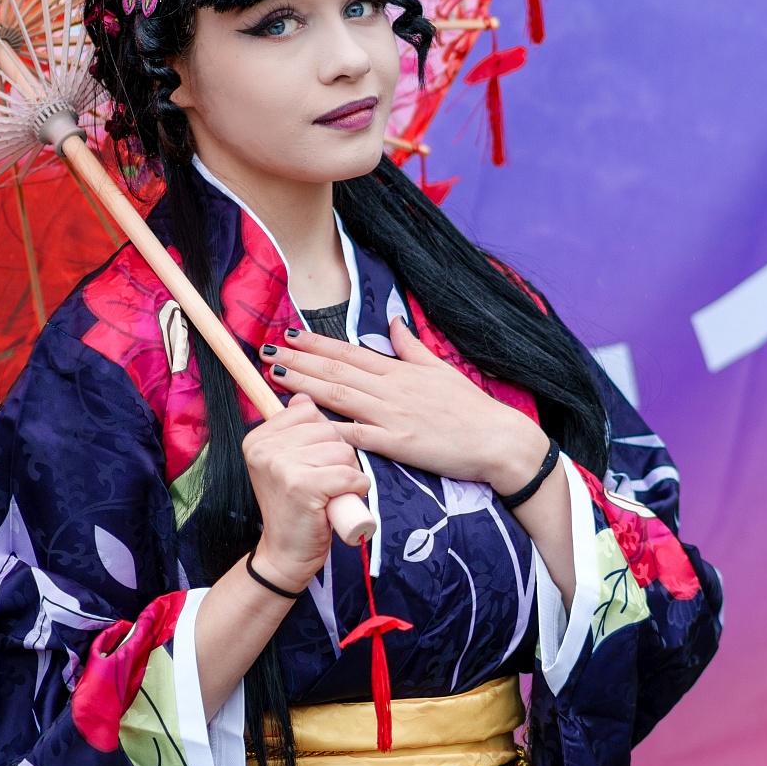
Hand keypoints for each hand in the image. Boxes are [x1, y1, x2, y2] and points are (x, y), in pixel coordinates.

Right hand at [242, 392, 370, 590]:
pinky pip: (349, 474)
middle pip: (328, 429)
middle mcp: (263, 448)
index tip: (312, 464)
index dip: (323, 438)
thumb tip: (303, 396)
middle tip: (325, 483)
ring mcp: (280, 466)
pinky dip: (356, 489)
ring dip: (348, 474)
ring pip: (342, 450)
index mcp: (257, 437)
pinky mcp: (301, 486)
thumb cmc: (295, 508)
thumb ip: (294, 429)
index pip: (308, 411)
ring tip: (330, 494)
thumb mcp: (287, 463)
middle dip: (339, 456)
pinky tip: (341, 502)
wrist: (286, 553)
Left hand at [266, 321, 547, 495]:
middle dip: (300, 359)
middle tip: (267, 350)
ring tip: (277, 375)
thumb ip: (411, 347)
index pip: (349, 353)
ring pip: (340, 396)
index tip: (290, 334)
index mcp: (400, 372)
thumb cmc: (471, 408)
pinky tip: (306, 424)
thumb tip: (394, 321)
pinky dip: (330, 429)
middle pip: (337, 371)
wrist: (498, 440)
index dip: (316, 344)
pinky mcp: (397, 444)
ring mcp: (392, 416)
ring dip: (306, 385)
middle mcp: (391, 389)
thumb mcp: (441, 368)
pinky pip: (357, 436)